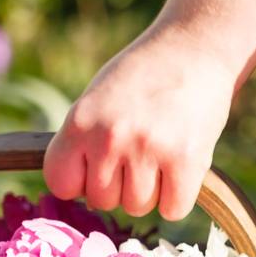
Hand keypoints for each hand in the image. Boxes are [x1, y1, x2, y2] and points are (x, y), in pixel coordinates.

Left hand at [43, 22, 237, 220]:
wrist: (194, 46)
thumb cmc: (141, 79)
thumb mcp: (96, 100)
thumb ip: (81, 144)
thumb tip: (81, 194)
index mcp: (80, 122)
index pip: (61, 184)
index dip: (80, 180)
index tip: (97, 164)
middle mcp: (110, 137)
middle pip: (102, 202)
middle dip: (119, 185)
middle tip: (137, 150)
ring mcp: (148, 149)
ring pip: (137, 208)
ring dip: (150, 191)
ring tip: (159, 151)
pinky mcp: (186, 160)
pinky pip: (173, 210)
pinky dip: (177, 196)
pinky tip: (180, 165)